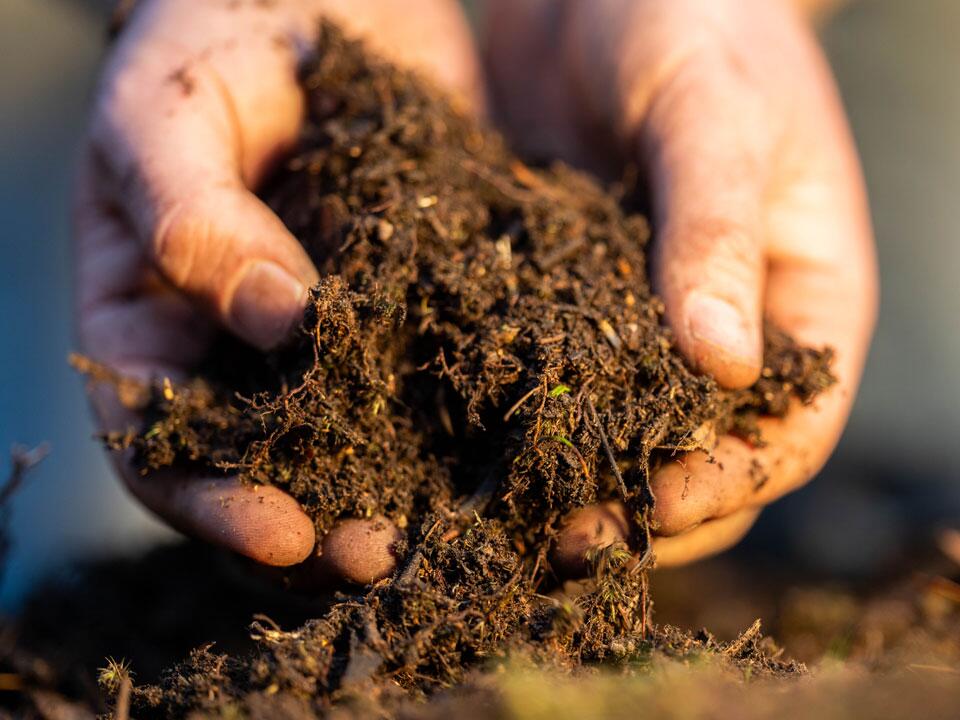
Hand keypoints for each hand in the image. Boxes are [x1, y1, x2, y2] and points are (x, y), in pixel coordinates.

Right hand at [75, 0, 481, 582]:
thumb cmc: (213, 34)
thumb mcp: (172, 107)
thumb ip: (191, 209)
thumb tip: (272, 317)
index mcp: (150, 323)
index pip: (162, 445)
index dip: (214, 501)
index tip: (286, 532)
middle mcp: (241, 351)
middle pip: (270, 467)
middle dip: (323, 520)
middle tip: (387, 555)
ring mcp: (336, 336)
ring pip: (364, 438)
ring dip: (408, 490)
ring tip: (468, 525)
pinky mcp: (421, 307)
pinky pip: (443, 373)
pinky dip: (477, 417)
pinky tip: (527, 444)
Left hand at [484, 0, 877, 571]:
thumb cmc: (693, 10)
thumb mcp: (712, 107)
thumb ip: (714, 226)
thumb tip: (725, 370)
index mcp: (807, 300)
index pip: (791, 433)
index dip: (726, 483)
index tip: (644, 507)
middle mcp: (734, 331)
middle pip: (707, 461)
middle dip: (640, 507)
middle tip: (553, 536)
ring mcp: (649, 324)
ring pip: (626, 437)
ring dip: (571, 482)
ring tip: (496, 512)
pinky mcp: (571, 302)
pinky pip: (553, 380)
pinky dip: (514, 419)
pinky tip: (450, 442)